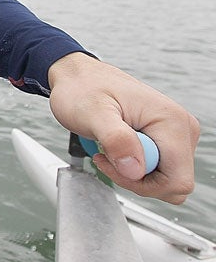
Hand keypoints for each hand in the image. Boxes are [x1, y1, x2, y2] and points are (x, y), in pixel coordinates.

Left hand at [47, 52, 199, 203]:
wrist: (80, 78)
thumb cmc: (83, 90)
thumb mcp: (92, 113)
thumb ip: (115, 139)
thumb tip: (136, 170)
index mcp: (173, 122)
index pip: (177, 181)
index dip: (142, 184)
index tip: (109, 162)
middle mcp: (183, 128)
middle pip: (173, 183)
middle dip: (136, 179)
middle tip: (106, 154)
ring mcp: (177, 135)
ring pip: (165, 179)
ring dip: (133, 173)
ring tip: (109, 147)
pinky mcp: (166, 140)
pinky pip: (158, 170)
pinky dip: (134, 166)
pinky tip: (116, 148)